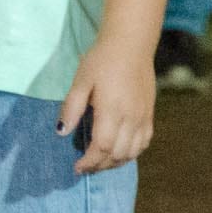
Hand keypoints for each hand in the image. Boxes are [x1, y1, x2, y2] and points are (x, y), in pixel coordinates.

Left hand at [58, 35, 155, 175]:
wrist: (131, 44)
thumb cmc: (102, 60)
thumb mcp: (81, 80)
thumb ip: (72, 107)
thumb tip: (61, 132)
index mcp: (112, 110)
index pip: (102, 147)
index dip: (89, 162)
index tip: (77, 167)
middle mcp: (131, 118)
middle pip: (118, 155)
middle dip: (100, 166)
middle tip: (85, 167)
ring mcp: (143, 117)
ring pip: (133, 152)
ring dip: (116, 162)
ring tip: (100, 162)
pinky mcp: (150, 114)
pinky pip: (144, 143)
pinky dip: (132, 153)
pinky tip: (120, 152)